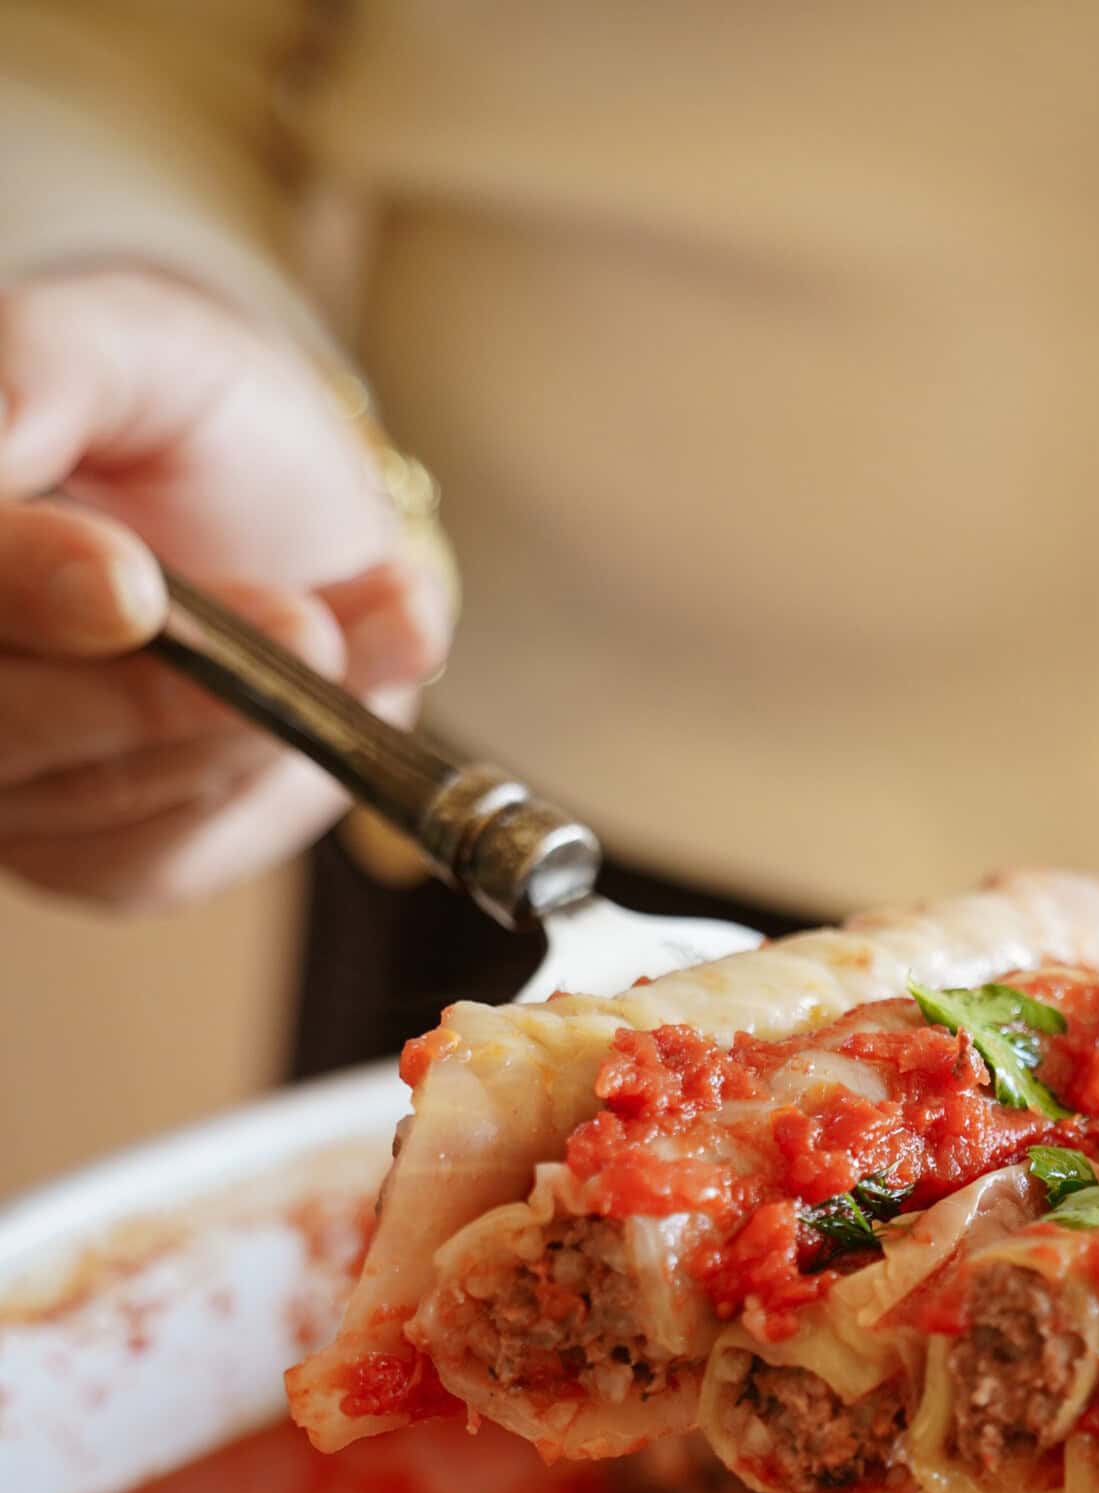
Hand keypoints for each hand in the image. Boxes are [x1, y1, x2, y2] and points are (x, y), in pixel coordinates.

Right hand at [0, 268, 452, 906]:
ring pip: (96, 793)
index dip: (22, 586)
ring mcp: (3, 780)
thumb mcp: (135, 347)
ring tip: (380, 615)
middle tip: (309, 629)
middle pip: (1, 724)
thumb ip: (47, 366)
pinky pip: (161, 847)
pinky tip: (358, 677)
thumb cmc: (193, 421)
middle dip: (151, 692)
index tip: (132, 584)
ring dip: (249, 720)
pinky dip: (271, 768)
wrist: (295, 523)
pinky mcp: (91, 859)